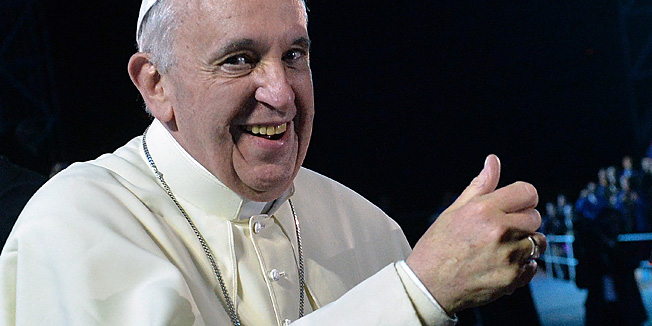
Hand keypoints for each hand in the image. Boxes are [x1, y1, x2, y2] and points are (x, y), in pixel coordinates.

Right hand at [406, 154, 545, 314]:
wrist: (428, 285)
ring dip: (525, 243)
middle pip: (535, 217)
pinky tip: (501, 264)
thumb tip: (493, 161)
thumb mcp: (455, 211)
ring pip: (538, 242)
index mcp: (484, 210)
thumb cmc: (438, 246)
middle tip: (502, 229)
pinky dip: (523, 265)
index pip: (528, 192)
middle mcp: (500, 231)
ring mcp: (509, 256)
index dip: (523, 197)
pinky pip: (533, 265)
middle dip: (523, 220)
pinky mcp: (513, 278)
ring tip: (502, 248)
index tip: (515, 205)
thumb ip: (480, 186)